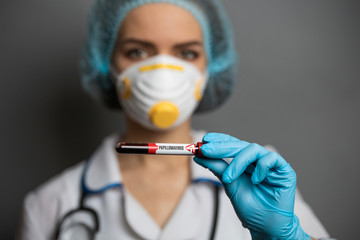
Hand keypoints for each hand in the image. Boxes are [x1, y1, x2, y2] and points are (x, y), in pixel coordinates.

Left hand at [194, 133, 309, 239]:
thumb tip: (199, 156)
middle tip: (207, 149)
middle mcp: (257, 160)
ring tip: (229, 177)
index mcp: (245, 162)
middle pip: (240, 145)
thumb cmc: (249, 208)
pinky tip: (255, 180)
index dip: (220, 140)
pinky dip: (260, 167)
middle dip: (222, 147)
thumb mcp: (229, 184)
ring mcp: (271, 164)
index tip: (205, 140)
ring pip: (253, 149)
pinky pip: (271, 158)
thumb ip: (217, 168)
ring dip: (238, 162)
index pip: (232, 144)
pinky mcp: (284, 170)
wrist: (265, 226)